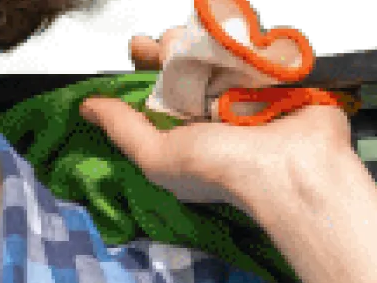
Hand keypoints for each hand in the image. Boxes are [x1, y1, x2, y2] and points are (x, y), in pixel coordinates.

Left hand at [80, 29, 357, 223]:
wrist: (289, 165)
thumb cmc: (218, 167)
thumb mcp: (156, 156)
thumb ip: (123, 130)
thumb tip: (87, 108)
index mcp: (186, 139)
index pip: (159, 98)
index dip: (146, 72)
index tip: (136, 47)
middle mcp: (214, 118)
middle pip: (186, 72)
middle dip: (171, 50)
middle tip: (163, 36)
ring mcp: (246, 97)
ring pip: (217, 58)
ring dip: (202, 39)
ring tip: (193, 27)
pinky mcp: (275, 81)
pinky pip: (251, 51)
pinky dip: (239, 38)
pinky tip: (225, 22)